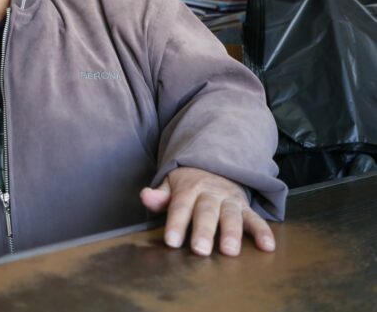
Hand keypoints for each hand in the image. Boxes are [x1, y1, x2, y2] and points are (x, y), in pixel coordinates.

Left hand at [140, 167, 275, 256]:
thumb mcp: (171, 184)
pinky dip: (263, 232)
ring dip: (231, 233)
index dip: (175, 223)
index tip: (171, 242)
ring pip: (231, 216)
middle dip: (203, 231)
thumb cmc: (188, 182)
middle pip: (206, 212)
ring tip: (229, 251)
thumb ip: (159, 195)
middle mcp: (210, 193)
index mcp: (189, 188)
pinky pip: (255, 218)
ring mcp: (229, 200)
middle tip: (200, 250)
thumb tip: (146, 197)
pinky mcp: (245, 206)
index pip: (180, 206)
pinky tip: (267, 247)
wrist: (215, 163)